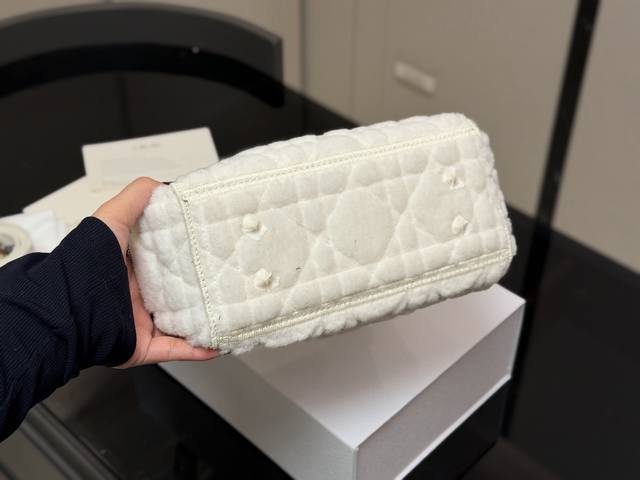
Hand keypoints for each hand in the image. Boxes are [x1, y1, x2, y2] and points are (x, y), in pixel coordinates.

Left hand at [93, 177, 217, 366]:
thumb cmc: (85, 266)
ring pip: (184, 321)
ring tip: (234, 313)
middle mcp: (140, 293)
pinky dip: (198, 350)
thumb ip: (133, 200)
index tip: (217, 243)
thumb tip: (161, 185)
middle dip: (205, 286)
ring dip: (208, 319)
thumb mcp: (110, 220)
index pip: (170, 256)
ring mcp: (144, 321)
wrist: (67, 315)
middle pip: (181, 290)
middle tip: (234, 278)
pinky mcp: (146, 344)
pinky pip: (178, 349)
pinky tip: (220, 344)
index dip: (192, 249)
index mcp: (135, 265)